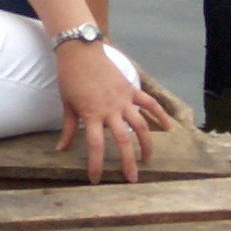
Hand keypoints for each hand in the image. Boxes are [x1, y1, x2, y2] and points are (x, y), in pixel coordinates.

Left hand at [56, 42, 173, 183]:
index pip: (96, 145)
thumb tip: (61, 149)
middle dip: (128, 162)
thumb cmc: (70, 78)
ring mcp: (123, 99)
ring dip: (146, 144)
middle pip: (123, 140)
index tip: (96, 179)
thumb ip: (69, 128)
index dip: (96, 164)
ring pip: (140, 125)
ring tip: (148, 160)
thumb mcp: (67, 105)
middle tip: (132, 179)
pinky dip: (160, 114)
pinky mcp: (131, 89)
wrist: (80, 51)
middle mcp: (110, 109)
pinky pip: (149, 103)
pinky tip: (170, 128)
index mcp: (92, 114)